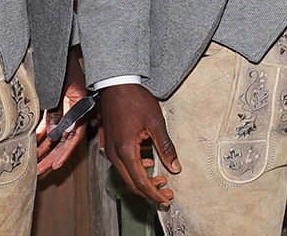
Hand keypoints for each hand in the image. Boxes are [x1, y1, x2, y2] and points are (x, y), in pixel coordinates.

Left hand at [35, 46, 89, 174]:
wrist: (58, 45)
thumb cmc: (62, 62)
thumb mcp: (61, 86)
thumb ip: (58, 109)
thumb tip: (52, 133)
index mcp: (80, 105)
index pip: (75, 135)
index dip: (66, 151)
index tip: (57, 164)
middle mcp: (73, 109)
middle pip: (63, 138)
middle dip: (52, 155)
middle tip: (40, 170)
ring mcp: (63, 106)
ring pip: (54, 133)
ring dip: (44, 147)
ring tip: (34, 162)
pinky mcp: (53, 103)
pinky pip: (47, 123)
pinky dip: (40, 134)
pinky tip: (31, 143)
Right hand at [98, 83, 178, 204]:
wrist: (116, 85)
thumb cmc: (135, 100)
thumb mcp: (156, 122)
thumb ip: (166, 147)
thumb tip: (175, 167)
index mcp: (126, 150)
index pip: (141, 182)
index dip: (154, 194)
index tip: (166, 199)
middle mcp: (115, 154)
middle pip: (132, 183)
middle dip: (150, 191)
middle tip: (167, 194)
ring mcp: (111, 150)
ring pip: (127, 176)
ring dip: (144, 181)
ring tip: (162, 179)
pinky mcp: (111, 145)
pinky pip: (123, 165)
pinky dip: (136, 170)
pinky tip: (149, 163)